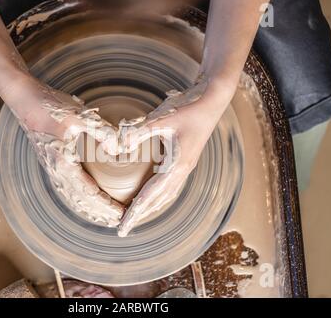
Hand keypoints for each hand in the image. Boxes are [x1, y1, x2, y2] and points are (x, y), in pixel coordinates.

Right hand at [2, 75, 123, 226]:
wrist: (24, 99)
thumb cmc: (49, 106)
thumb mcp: (79, 116)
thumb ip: (102, 132)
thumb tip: (118, 149)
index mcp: (63, 164)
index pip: (89, 193)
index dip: (107, 205)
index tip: (122, 214)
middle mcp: (56, 171)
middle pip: (80, 201)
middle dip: (100, 212)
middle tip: (119, 220)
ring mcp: (52, 167)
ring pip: (72, 196)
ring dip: (89, 208)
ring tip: (106, 215)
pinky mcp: (52, 161)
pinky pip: (67, 187)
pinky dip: (80, 198)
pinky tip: (87, 197)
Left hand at [117, 79, 234, 236]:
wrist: (213, 102)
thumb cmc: (190, 108)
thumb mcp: (162, 119)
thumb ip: (138, 132)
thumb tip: (117, 146)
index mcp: (177, 166)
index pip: (151, 196)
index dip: (135, 213)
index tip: (122, 227)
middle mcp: (182, 171)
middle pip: (157, 201)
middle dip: (139, 216)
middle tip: (122, 229)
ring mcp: (184, 167)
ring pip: (164, 196)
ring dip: (149, 208)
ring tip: (134, 217)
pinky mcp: (184, 161)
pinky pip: (168, 186)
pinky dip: (156, 196)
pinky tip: (149, 196)